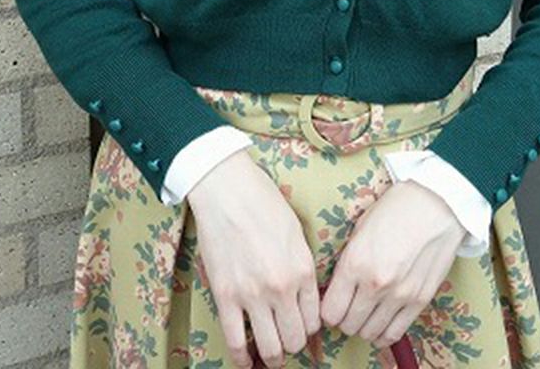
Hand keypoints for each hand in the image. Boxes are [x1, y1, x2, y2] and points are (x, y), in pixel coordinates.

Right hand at [187, 148, 321, 368]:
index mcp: (303, 270)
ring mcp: (253, 295)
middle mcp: (282, 287)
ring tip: (270, 354)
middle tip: (286, 341)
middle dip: (292, 345)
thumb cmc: (264, 203)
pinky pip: (235, 341)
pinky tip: (246, 362)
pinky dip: (242, 358)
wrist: (227, 189)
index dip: (308, 328)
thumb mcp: (296, 233)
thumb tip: (304, 298)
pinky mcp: (225, 296)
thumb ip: (302, 267)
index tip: (301, 327)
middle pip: (294, 339)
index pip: (314, 321)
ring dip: (272, 356)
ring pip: (270, 348)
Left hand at [319, 179, 466, 349]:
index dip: (329, 310)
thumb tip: (336, 290)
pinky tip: (382, 323)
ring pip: (370, 334)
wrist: (436, 203)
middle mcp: (375, 284)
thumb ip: (347, 262)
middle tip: (349, 308)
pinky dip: (384, 334)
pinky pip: (395, 333)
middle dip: (345, 319)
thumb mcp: (360, 229)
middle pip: (348, 326)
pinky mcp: (420, 300)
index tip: (333, 304)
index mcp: (355, 262)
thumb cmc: (396, 209)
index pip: (330, 312)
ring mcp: (399, 295)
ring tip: (366, 313)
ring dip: (364, 327)